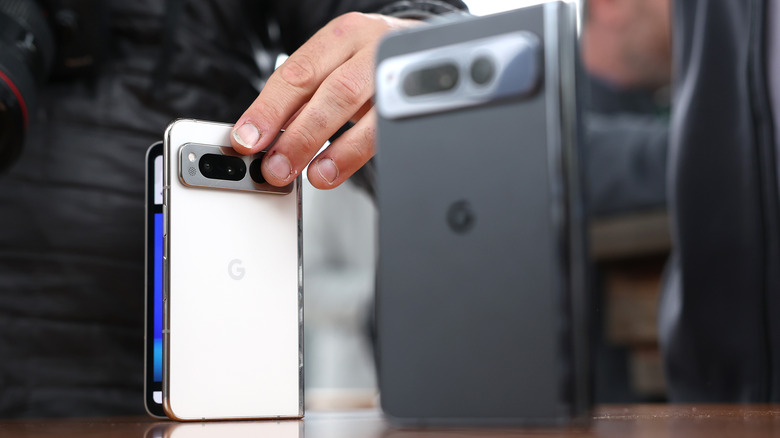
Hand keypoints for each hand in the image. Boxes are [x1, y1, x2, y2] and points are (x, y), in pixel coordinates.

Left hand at [231, 12, 418, 188]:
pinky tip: (340, 169)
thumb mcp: (334, 67)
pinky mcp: (416, 102)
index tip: (248, 139)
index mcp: (341, 36)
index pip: (298, 72)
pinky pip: (389, 132)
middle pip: (334, 92)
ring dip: (335, 150)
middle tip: (277, 166)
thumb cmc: (369, 62)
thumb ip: (302, 100)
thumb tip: (264, 139)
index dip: (269, 109)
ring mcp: (399, 75)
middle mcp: (371, 49)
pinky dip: (359, 154)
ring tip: (313, 175)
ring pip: (368, 112)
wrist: (426, 49)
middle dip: (301, 135)